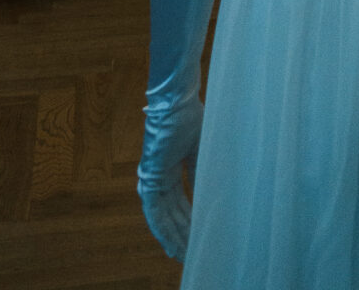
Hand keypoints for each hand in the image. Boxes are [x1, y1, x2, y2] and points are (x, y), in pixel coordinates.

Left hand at [137, 86, 201, 258]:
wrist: (177, 102)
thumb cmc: (190, 117)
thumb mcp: (201, 150)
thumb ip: (201, 174)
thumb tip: (208, 197)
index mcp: (171, 168)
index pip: (179, 202)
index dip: (187, 220)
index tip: (196, 236)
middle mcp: (159, 177)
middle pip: (170, 214)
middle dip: (181, 234)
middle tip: (190, 254)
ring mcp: (152, 179)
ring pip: (162, 218)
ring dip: (173, 238)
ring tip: (184, 256)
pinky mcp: (150, 180)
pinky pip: (155, 213)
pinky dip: (164, 231)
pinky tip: (172, 245)